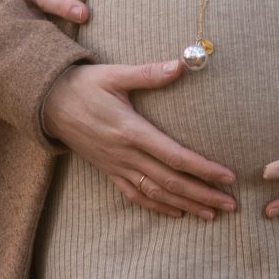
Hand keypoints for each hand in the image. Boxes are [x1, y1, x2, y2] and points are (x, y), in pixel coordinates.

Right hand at [43, 59, 237, 219]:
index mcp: (132, 131)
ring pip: (156, 193)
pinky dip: (157, 206)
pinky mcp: (109, 171)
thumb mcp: (115, 74)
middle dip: (203, 194)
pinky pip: (135, 196)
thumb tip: (181, 64)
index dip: (204, 169)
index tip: (228, 177)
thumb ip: (149, 73)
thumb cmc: (84, 85)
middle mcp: (126, 154)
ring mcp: (116, 166)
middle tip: (231, 204)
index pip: (175, 156)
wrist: (47, 103)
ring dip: (186, 205)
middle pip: (171, 181)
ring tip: (212, 214)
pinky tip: (177, 213)